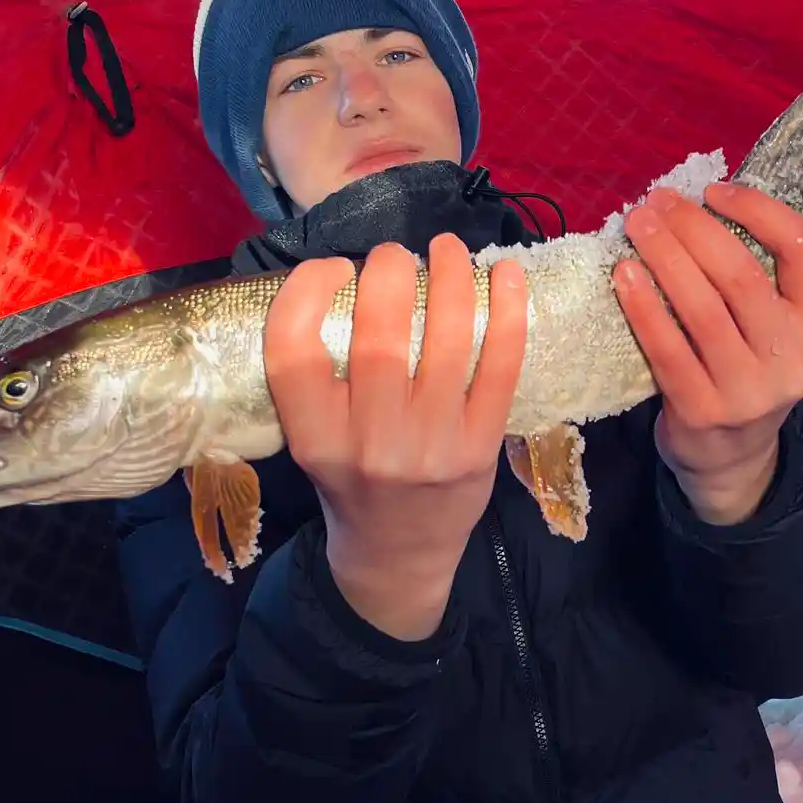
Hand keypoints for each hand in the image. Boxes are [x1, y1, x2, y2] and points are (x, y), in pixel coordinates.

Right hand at [264, 237, 527, 639]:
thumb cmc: (352, 482)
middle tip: (394, 255)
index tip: (331, 268)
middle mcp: (372, 445)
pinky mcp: (481, 448)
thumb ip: (321, 376)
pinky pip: (501, 367)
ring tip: (447, 248)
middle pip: (379, 338)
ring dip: (451, 280)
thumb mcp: (312, 440)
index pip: (294, 352)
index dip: (306, 293)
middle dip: (389, 276)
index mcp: (315, 438)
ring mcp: (433, 447)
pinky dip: (508, 314)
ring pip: (447, 343)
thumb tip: (349, 277)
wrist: (399, 554)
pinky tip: (505, 274)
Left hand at [612, 183, 802, 524]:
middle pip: (742, 275)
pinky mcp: (704, 413)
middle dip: (694, 228)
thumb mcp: (776, 331)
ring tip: (636, 224)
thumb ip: (756, 278)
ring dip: (664, 257)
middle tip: (657, 201)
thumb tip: (695, 205)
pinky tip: (623, 275)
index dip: (758, 209)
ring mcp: (750, 392)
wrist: (732, 458)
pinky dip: (642, 306)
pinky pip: (667, 349)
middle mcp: (795, 361)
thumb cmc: (747, 371)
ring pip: (702, 308)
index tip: (714, 191)